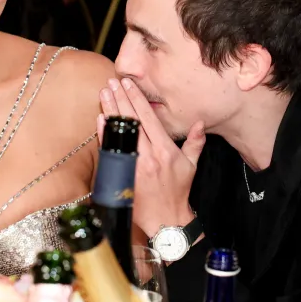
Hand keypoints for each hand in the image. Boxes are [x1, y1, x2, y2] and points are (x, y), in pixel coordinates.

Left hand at [98, 77, 204, 238]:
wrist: (165, 218)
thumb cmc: (178, 191)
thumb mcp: (191, 165)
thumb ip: (195, 142)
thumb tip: (200, 122)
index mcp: (165, 149)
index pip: (149, 118)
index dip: (137, 99)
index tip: (128, 84)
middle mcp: (149, 154)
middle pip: (132, 121)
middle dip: (121, 99)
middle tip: (112, 83)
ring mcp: (134, 164)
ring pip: (120, 132)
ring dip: (110, 111)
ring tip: (104, 93)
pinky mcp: (123, 173)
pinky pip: (112, 149)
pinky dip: (105, 133)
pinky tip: (100, 119)